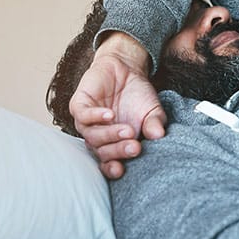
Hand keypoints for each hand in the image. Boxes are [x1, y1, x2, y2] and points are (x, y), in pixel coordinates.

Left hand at [69, 33, 166, 178]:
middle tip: (134, 147)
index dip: (113, 169)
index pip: (109, 163)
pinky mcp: (80, 106)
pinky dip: (96, 117)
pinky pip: (83, 116)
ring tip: (128, 130)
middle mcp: (99, 137)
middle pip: (101, 152)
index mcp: (114, 144)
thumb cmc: (138, 95)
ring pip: (92, 136)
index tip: (122, 170)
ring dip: (110, 135)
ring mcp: (87, 122)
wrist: (126, 68)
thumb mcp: (153, 111)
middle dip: (118, 152)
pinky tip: (110, 115)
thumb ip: (155, 123)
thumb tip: (159, 135)